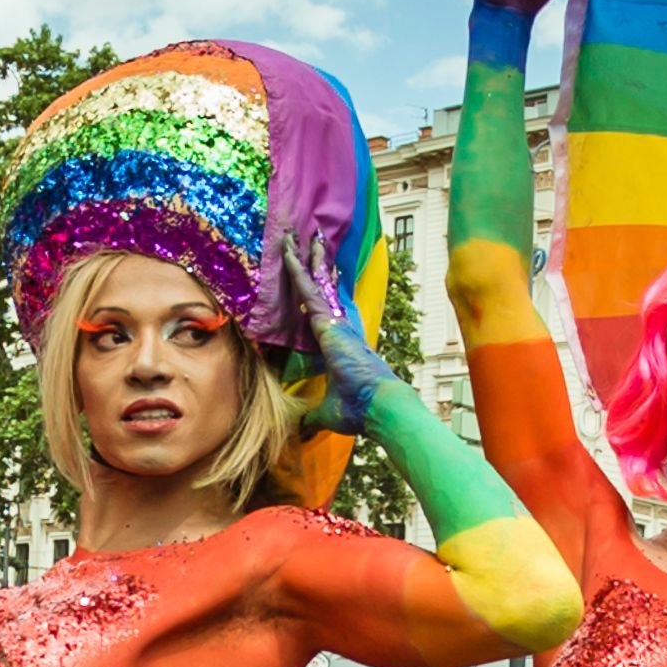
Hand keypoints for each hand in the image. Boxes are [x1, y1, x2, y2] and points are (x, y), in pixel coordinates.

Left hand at [281, 236, 393, 435]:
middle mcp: (341, 327)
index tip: (319, 277)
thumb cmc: (361, 410)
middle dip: (316, 266)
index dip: (321, 294)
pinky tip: (287, 252)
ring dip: (306, 259)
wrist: (379, 406)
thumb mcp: (328, 413)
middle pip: (324, 289)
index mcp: (341, 344)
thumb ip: (312, 417)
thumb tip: (300, 431)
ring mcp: (336, 321)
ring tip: (296, 236)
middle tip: (309, 243)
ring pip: (315, 282)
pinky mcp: (329, 320)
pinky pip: (307, 289)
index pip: (325, 313)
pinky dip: (296, 270)